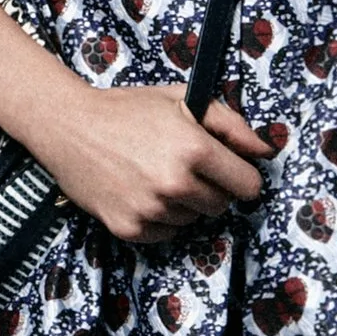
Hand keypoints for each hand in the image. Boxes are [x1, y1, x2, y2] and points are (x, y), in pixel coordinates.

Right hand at [30, 83, 274, 247]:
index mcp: (195, 150)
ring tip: (155, 175)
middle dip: (211, 189)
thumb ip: (232, 125)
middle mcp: (175, 184)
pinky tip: (139, 192)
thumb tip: (267, 152)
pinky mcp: (129, 228)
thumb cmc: (129, 109)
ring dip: (183, 204)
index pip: (248, 186)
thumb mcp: (184, 101)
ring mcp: (151, 210)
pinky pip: (165, 234)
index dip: (240, 176)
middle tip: (183, 167)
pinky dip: (159, 219)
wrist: (69, 126)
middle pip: (222, 207)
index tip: (226, 170)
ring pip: (193, 221)